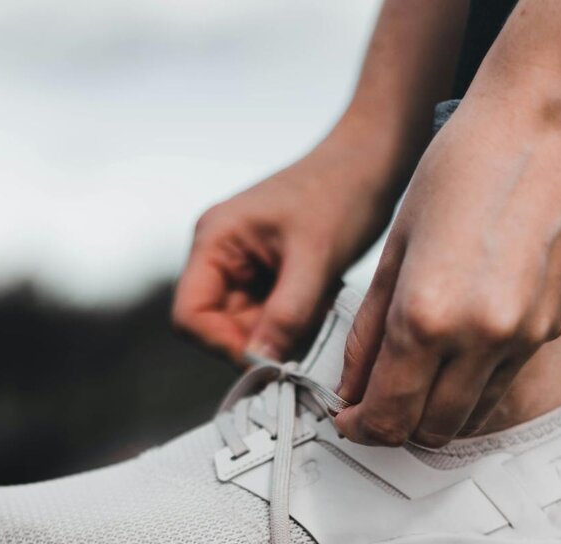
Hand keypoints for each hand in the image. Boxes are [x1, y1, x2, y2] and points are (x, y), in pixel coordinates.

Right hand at [172, 132, 398, 362]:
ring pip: (245, 325)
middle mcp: (218, 252)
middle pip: (216, 325)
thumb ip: (285, 317)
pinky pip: (267, 314)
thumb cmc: (341, 191)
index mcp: (214, 239)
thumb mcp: (315, 261)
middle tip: (301, 332)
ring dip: (278, 330)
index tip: (266, 358)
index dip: (221, 345)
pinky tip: (317, 300)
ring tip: (315, 306)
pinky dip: (291, 319)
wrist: (371, 161)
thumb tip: (260, 364)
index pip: (189, 315)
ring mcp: (240, 261)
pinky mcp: (265, 270)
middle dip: (257, 338)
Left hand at [335, 101, 560, 446]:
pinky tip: (459, 350)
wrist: (551, 125)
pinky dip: (475, 385)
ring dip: (437, 412)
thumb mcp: (395, 247)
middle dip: (395, 427)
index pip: (386, 416)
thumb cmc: (468, 164)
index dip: (360, 428)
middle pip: (429, 431)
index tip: (349, 418)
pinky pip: (505, 382)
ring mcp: (525, 338)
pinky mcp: (554, 328)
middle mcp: (480, 338)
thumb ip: (371, 329)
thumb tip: (352, 386)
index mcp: (426, 316)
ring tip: (416, 378)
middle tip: (376, 403)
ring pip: (472, 417)